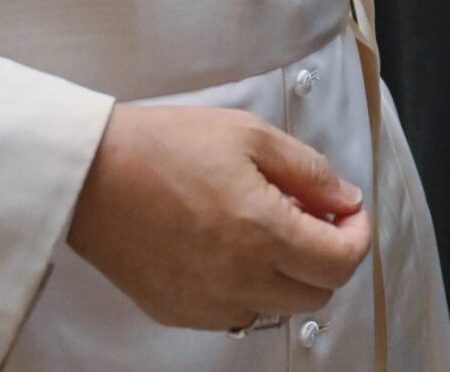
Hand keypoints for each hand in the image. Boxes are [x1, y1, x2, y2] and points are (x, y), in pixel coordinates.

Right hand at [67, 104, 370, 332]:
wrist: (91, 173)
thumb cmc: (163, 146)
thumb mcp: (249, 135)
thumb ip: (309, 171)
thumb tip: (344, 199)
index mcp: (262, 233)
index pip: (341, 262)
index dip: (357, 235)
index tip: (348, 213)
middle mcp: (238, 280)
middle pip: (317, 294)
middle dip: (327, 255)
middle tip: (311, 215)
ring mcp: (206, 304)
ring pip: (278, 309)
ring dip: (289, 275)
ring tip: (266, 228)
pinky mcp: (178, 312)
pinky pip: (235, 314)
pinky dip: (248, 289)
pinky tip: (231, 249)